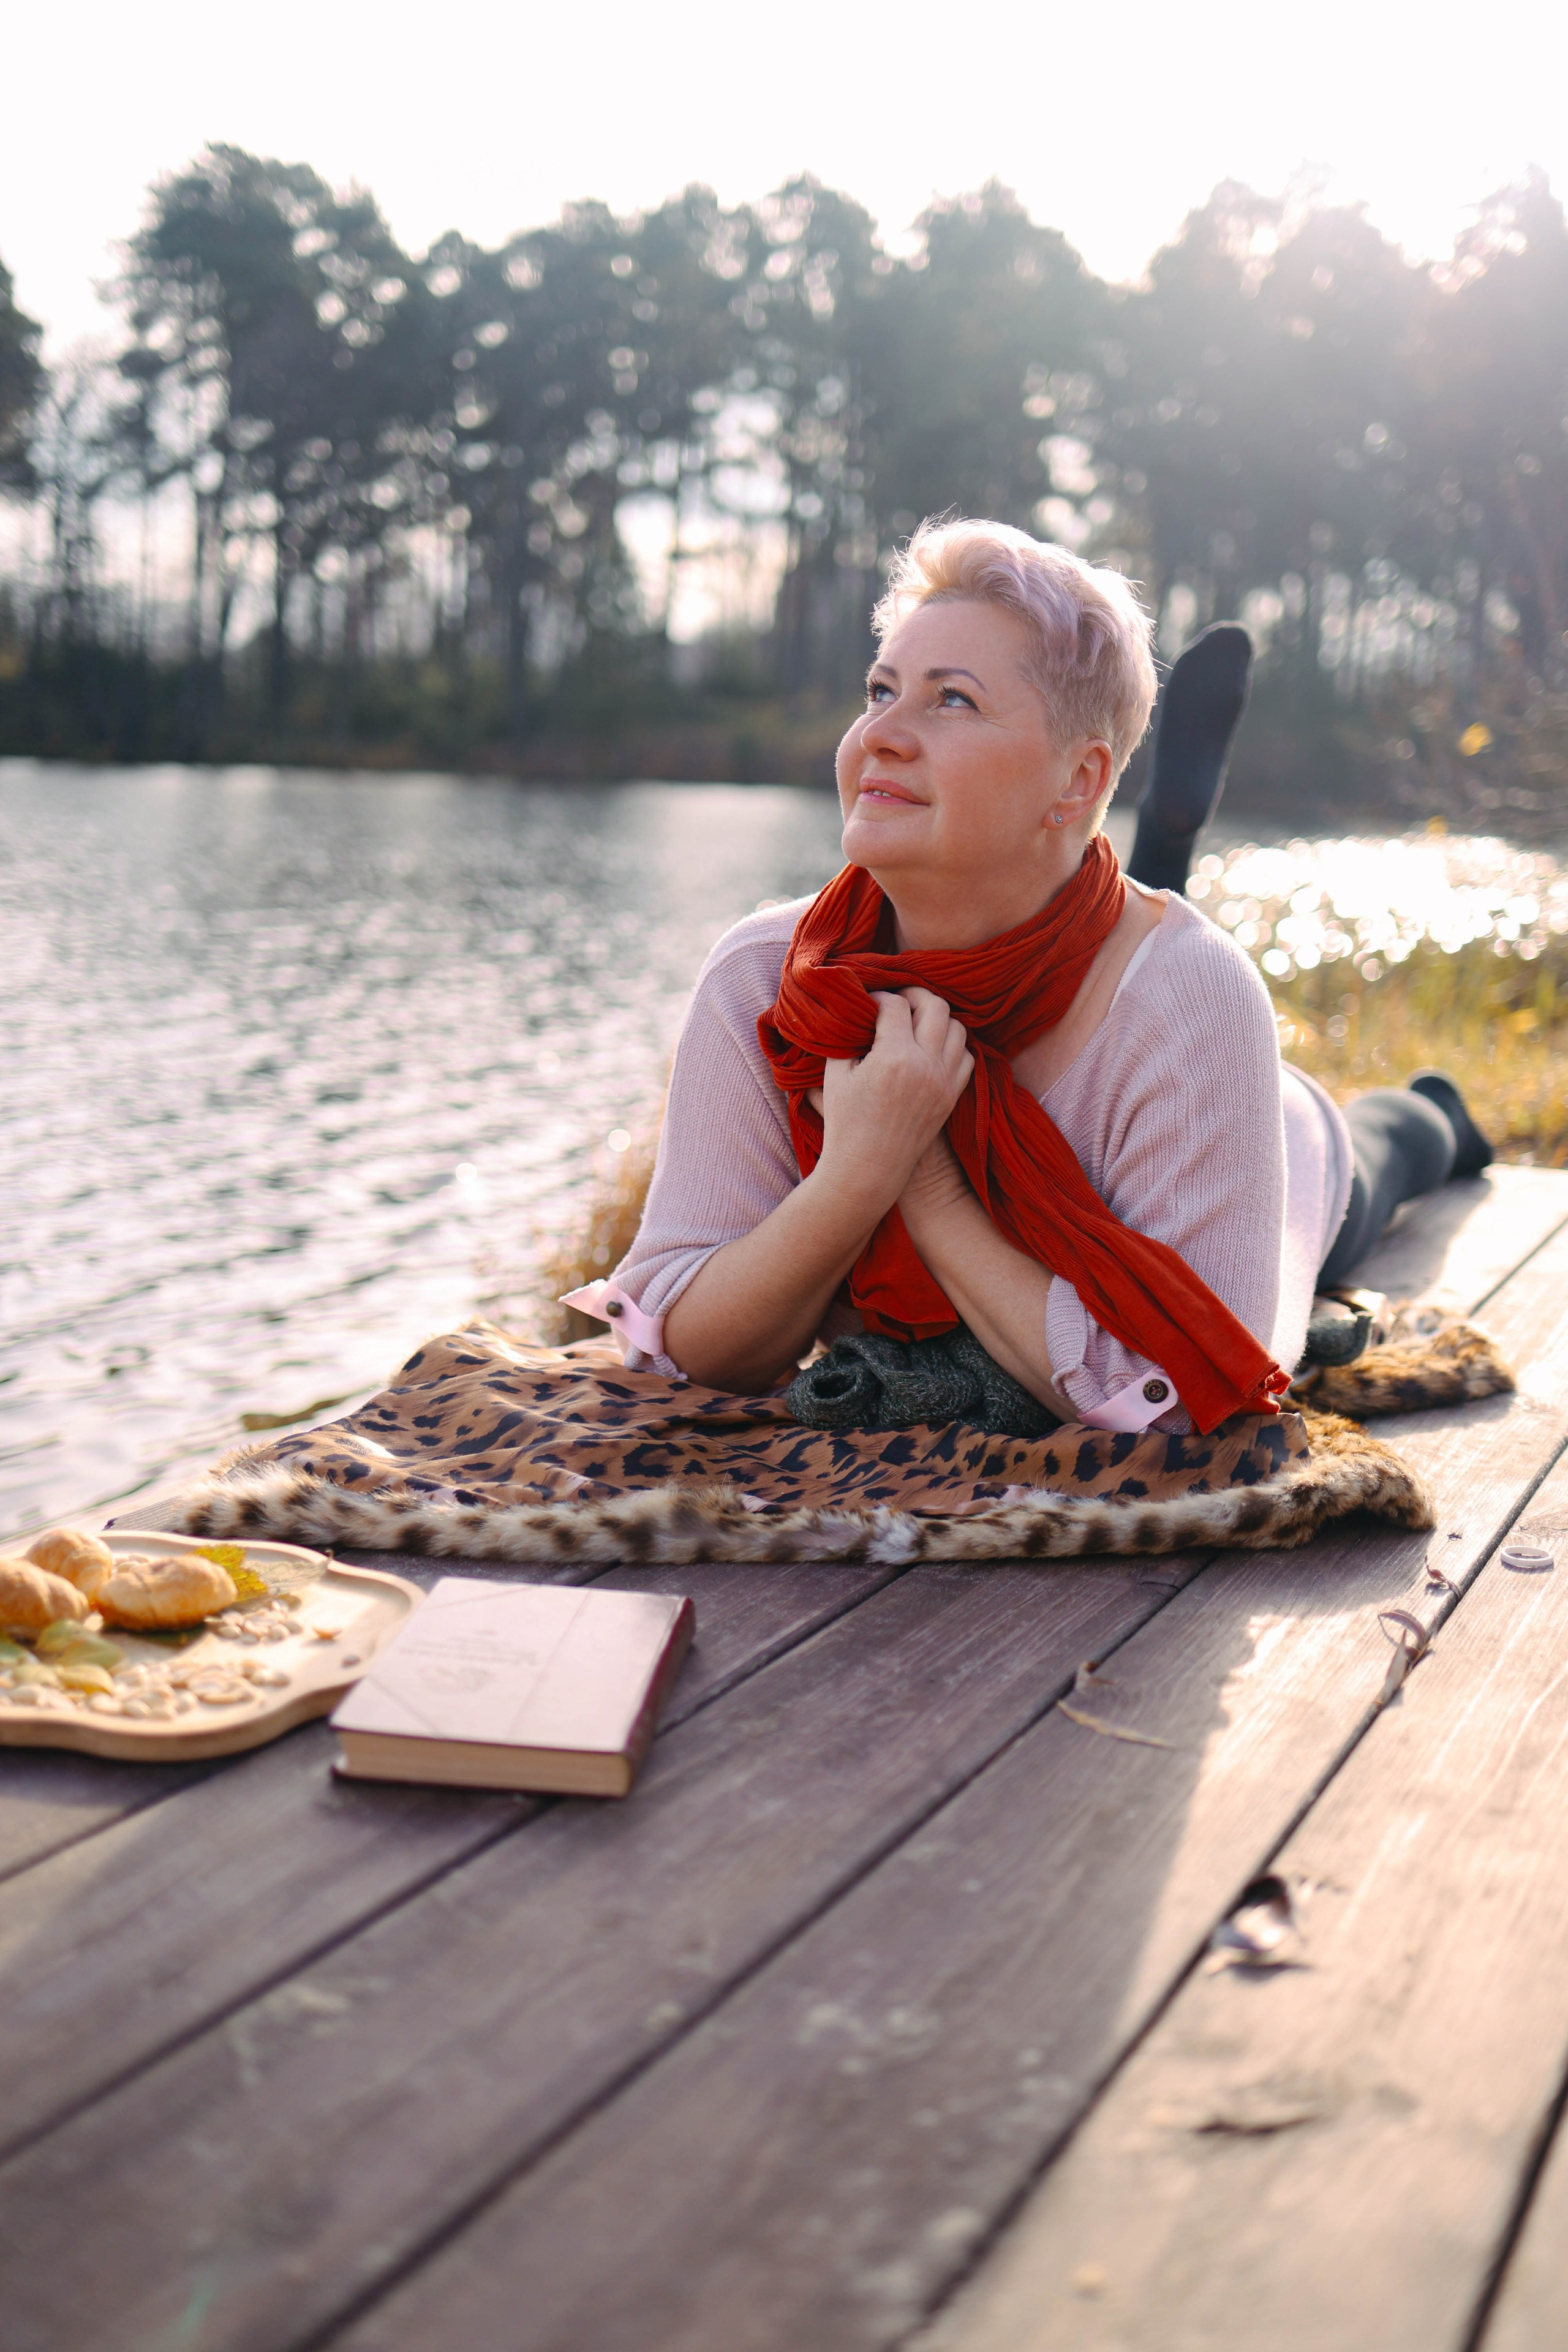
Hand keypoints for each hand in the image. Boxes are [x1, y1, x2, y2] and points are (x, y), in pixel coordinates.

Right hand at [814, 988, 973, 1213]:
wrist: (869, 1171)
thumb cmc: (845, 1125)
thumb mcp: (834, 1077)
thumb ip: (845, 1039)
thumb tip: (854, 1013)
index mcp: (893, 1058)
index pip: (896, 1006)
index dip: (880, 997)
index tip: (870, 1003)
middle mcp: (925, 1066)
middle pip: (935, 1006)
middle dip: (915, 995)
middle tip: (899, 1001)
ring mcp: (944, 1082)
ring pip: (957, 1028)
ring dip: (938, 1018)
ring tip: (917, 1021)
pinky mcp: (952, 1096)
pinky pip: (967, 1056)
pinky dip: (953, 1045)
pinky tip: (933, 1047)